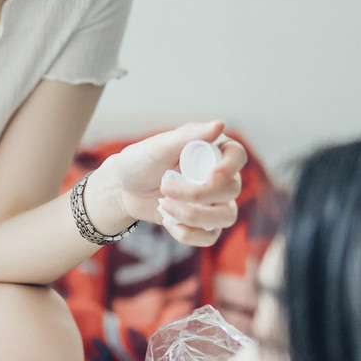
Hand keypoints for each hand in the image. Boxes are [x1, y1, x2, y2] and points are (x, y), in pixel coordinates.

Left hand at [88, 122, 245, 246]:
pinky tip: (169, 223)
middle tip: (165, 188)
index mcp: (212, 151)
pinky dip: (189, 234)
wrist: (123, 188)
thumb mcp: (159, 146)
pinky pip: (211, 236)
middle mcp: (219, 176)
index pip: (237, 156)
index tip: (211, 175)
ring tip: (164, 205)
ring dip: (195, 217)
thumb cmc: (141, 161)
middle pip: (232, 189)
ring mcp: (213, 201)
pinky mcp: (202, 222)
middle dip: (197, 194)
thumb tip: (220, 124)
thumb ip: (188, 136)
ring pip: (226, 216)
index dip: (230, 168)